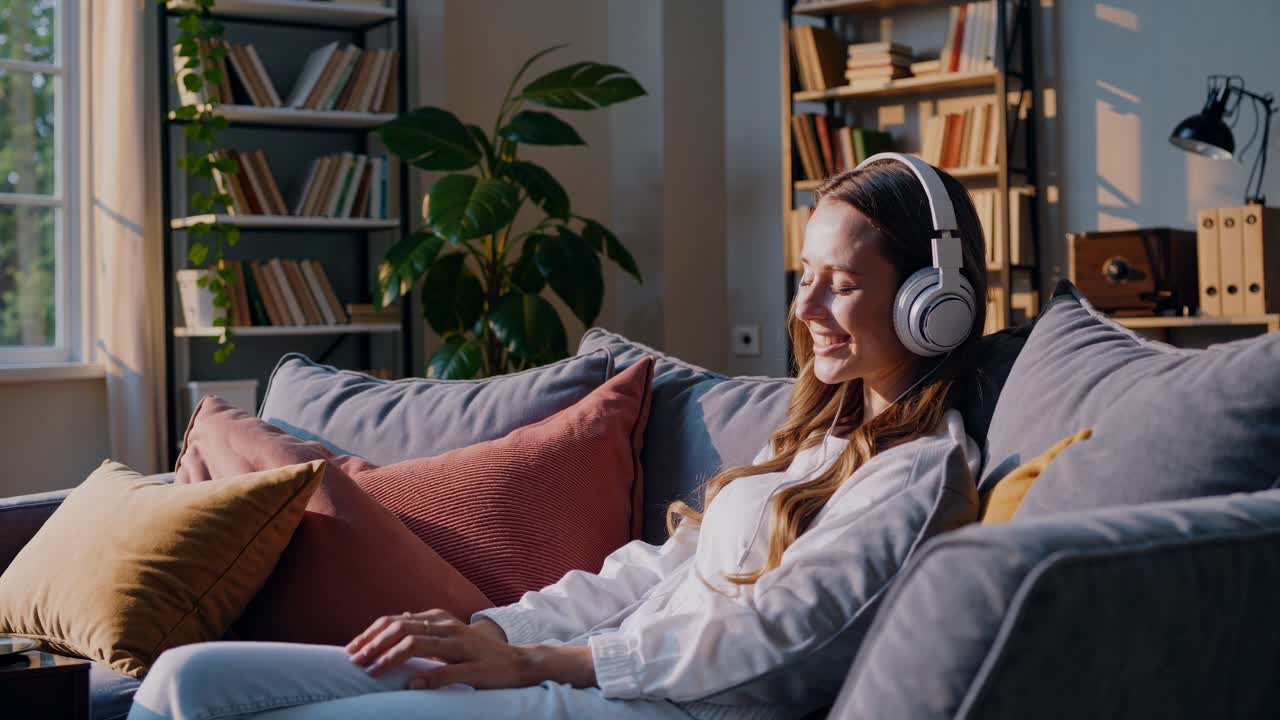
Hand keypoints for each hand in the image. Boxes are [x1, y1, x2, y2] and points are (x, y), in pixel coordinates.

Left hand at [345, 609, 536, 689]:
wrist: (520, 662)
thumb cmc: (479, 653)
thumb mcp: (450, 635)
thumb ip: (426, 628)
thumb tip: (399, 620)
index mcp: (440, 619)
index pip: (397, 620)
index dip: (370, 633)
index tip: (351, 649)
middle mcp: (449, 627)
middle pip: (403, 628)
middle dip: (374, 643)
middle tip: (354, 661)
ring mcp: (463, 646)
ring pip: (419, 644)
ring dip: (391, 657)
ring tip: (373, 671)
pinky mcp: (476, 667)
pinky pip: (448, 671)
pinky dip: (426, 677)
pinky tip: (410, 685)